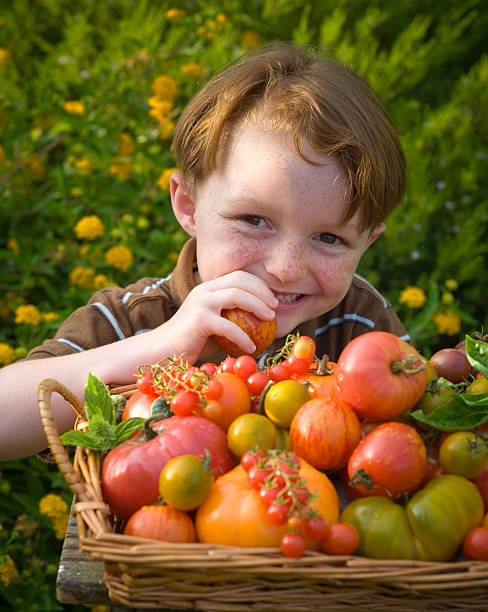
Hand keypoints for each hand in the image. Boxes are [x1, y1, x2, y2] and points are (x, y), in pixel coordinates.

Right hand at [157, 270, 277, 362]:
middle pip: (240, 281)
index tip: (273, 299)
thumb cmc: (195, 340)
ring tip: (270, 320)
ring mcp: (200, 302)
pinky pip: (229, 327)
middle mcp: (204, 290)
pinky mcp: (199, 320)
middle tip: (275, 308)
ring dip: (258, 306)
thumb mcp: (217, 323)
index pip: (239, 276)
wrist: (164, 351)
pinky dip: (244, 338)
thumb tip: (266, 318)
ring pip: (237, 295)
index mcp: (209, 287)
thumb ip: (235, 316)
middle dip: (262, 292)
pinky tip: (251, 348)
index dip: (259, 284)